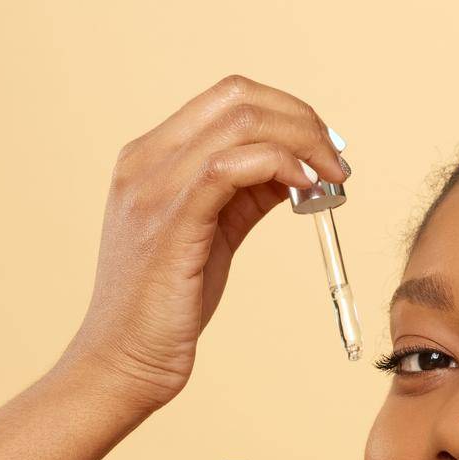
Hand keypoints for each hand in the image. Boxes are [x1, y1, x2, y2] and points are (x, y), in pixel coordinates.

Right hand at [61, 73, 348, 413]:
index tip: (324, 146)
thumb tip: (296, 168)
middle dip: (301, 120)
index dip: (287, 111)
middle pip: (238, 98)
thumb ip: (244, 195)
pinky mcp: (170, 221)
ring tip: (330, 177)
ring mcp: (152, 188)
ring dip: (302, 143)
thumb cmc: (166, 306)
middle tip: (336, 160)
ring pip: (240, 124)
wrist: (122, 361)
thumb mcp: (210, 234)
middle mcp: (145, 161)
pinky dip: (279, 166)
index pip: (226, 98)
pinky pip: (230, 167)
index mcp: (149, 157)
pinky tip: (304, 190)